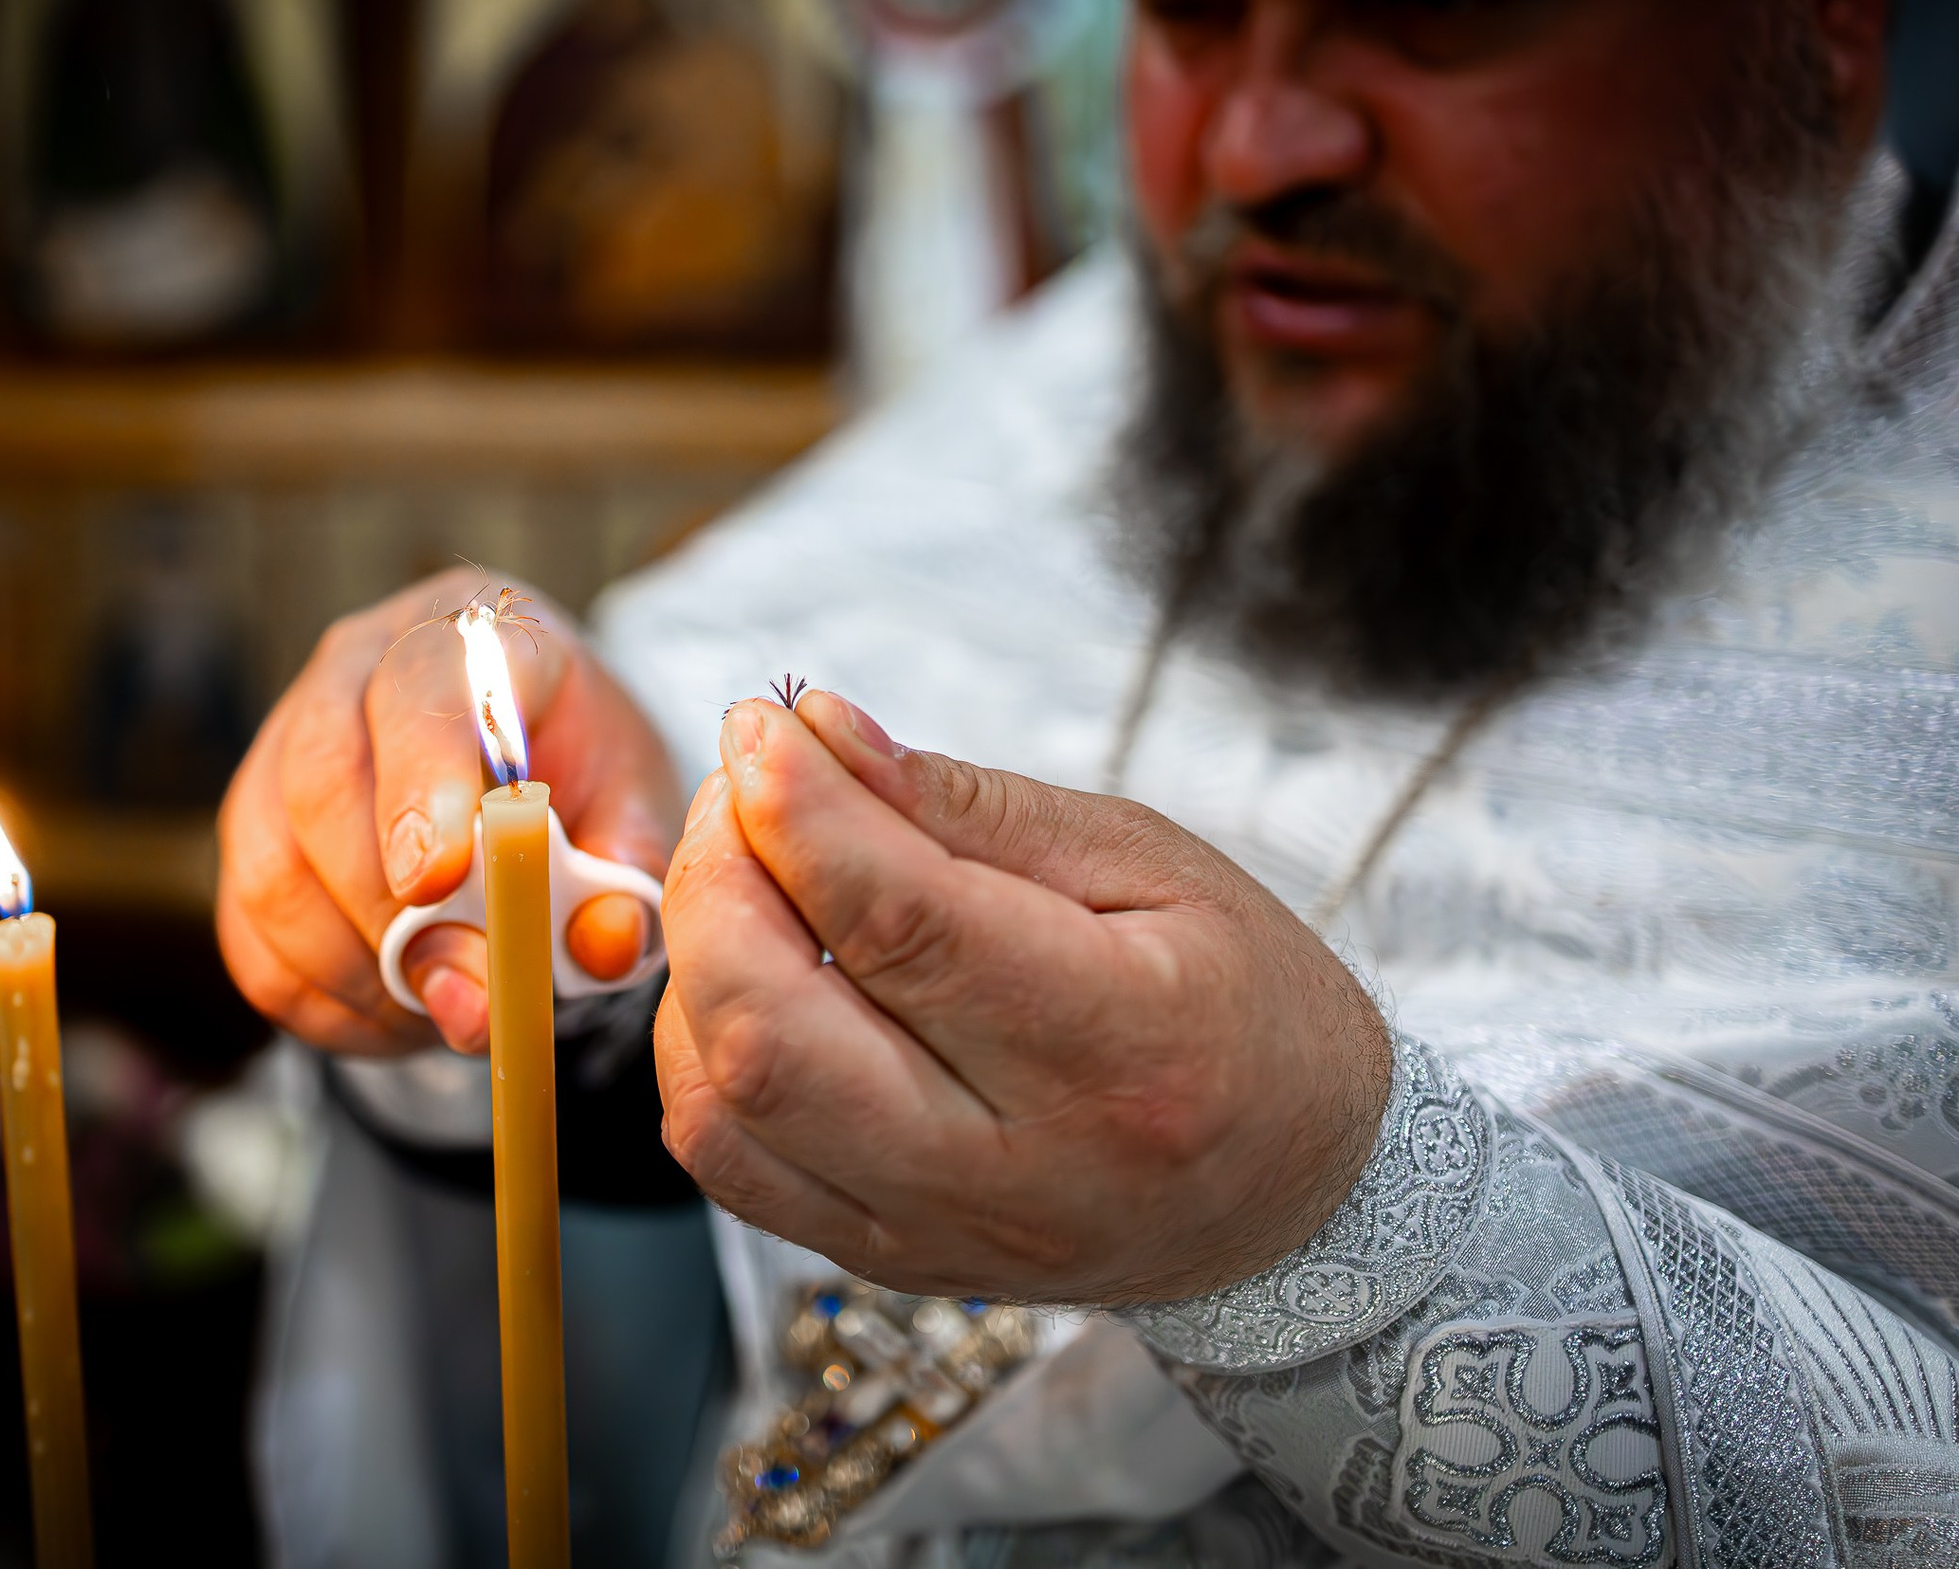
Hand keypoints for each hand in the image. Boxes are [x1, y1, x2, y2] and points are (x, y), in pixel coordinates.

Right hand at [217, 569, 682, 1054]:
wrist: (537, 760)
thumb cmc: (584, 772)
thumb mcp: (635, 805)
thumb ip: (625, 872)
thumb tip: (599, 946)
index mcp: (468, 639)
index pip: (421, 685)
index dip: (420, 784)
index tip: (437, 878)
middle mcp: (355, 674)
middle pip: (319, 776)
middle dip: (379, 899)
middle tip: (452, 983)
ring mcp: (283, 747)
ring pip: (269, 863)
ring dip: (351, 963)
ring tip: (438, 1005)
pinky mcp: (252, 830)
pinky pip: (250, 929)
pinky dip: (319, 995)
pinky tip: (390, 1011)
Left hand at [654, 690, 1391, 1303]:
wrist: (1293, 1195)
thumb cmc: (1238, 1006)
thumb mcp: (1146, 860)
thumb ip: (967, 802)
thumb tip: (815, 734)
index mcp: (1121, 1049)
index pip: (900, 926)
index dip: (799, 811)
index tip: (762, 728)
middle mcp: (1018, 1170)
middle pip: (775, 1035)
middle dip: (716, 882)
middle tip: (744, 795)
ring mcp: (938, 1233)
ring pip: (727, 1107)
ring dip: (694, 965)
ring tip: (745, 874)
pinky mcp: (883, 1259)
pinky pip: (728, 1163)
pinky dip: (700, 1050)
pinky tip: (745, 975)